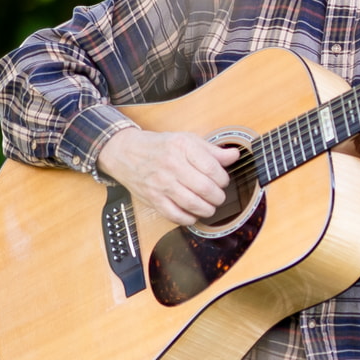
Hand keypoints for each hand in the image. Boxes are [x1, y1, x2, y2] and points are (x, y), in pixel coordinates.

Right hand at [96, 128, 239, 227]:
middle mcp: (171, 165)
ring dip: (207, 209)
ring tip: (209, 206)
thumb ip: (211, 150)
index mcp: (182, 147)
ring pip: (193, 204)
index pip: (212, 168)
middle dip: (218, 196)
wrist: (125, 152)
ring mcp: (161, 184)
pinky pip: (176, 216)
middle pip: (205, 188)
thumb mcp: (186, 140)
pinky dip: (189, 218)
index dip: (223, 179)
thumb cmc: (159, 146)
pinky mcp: (153, 199)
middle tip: (218, 196)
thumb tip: (234, 156)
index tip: (223, 181)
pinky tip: (193, 213)